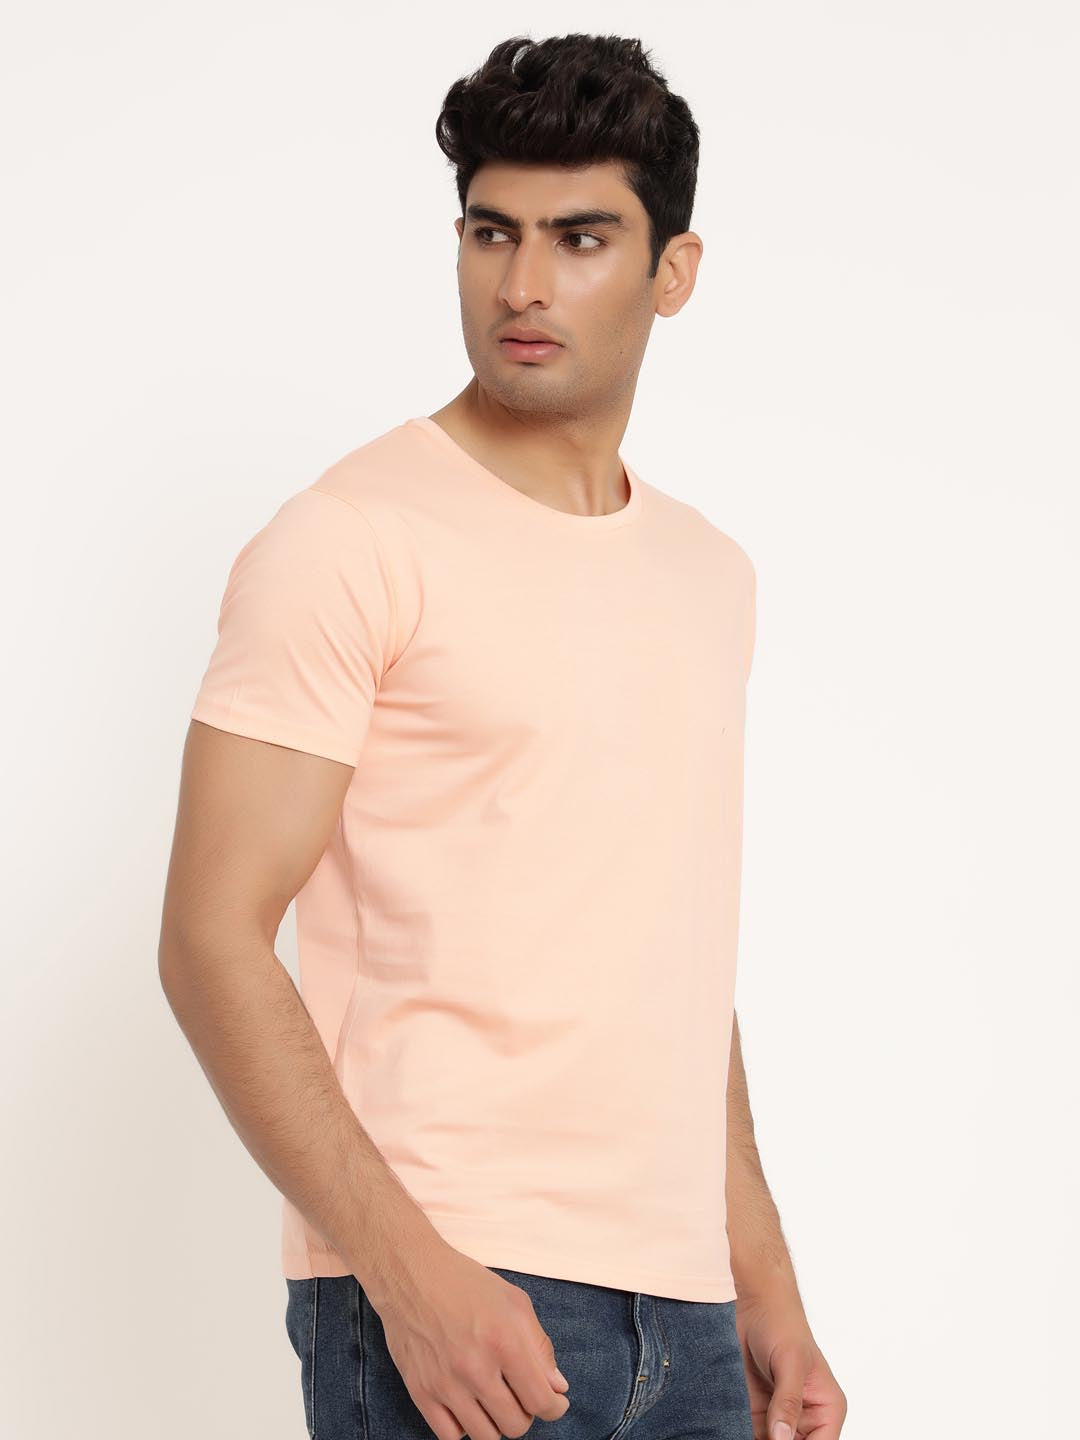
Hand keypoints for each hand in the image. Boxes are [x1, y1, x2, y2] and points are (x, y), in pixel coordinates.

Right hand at [369, 1238, 570, 1439]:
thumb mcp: (514, 1301)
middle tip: (520, 1394)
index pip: (541, 1401)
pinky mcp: (421, 1393)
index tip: (554, 1401)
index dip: (554, 1407)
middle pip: (515, 1425)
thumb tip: (557, 1387)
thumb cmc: (465, 1283)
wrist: (411, 1274)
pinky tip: (468, 1406)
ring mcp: (446, 1384)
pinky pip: (451, 1437)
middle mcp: (475, 1368)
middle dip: (526, 1412)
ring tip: (495, 1400)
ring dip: (497, 1423)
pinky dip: (465, 1428)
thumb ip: (540, 1346)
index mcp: (504, 1341)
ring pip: (486, 1437)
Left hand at [735, 1283, 846, 1439]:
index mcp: (827, 1408)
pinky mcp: (756, 1413)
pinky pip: (749, 1435)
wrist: (753, 1305)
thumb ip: (788, 1402)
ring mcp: (779, 1417)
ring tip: (737, 1427)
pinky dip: (737, 1433)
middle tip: (759, 1433)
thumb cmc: (782, 1324)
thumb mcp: (790, 1362)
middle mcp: (806, 1418)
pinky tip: (727, 1428)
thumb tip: (782, 1438)